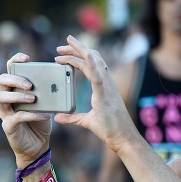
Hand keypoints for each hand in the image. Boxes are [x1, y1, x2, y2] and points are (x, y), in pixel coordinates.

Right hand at [0, 53, 51, 167]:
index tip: (26, 58)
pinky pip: (16, 117)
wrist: (38, 146)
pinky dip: (31, 115)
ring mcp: (5, 111)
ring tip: (34, 98)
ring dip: (18, 96)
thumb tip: (59, 81)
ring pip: (2, 97)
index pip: (10, 69)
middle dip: (16, 80)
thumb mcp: (46, 104)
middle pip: (2, 80)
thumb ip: (48, 92)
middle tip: (31, 84)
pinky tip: (44, 115)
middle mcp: (6, 97)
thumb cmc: (41, 122)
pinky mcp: (8, 125)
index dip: (15, 61)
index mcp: (15, 88)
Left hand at [53, 35, 137, 151]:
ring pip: (94, 62)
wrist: (122, 138)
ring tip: (67, 43)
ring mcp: (107, 87)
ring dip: (80, 51)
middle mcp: (107, 83)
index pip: (92, 64)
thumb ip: (72, 118)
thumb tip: (58, 117)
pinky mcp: (105, 94)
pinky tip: (85, 55)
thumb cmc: (110, 129)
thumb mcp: (87, 121)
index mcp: (104, 86)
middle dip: (77, 48)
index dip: (80, 55)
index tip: (65, 52)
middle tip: (61, 45)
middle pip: (93, 58)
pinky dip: (91, 64)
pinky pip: (97, 76)